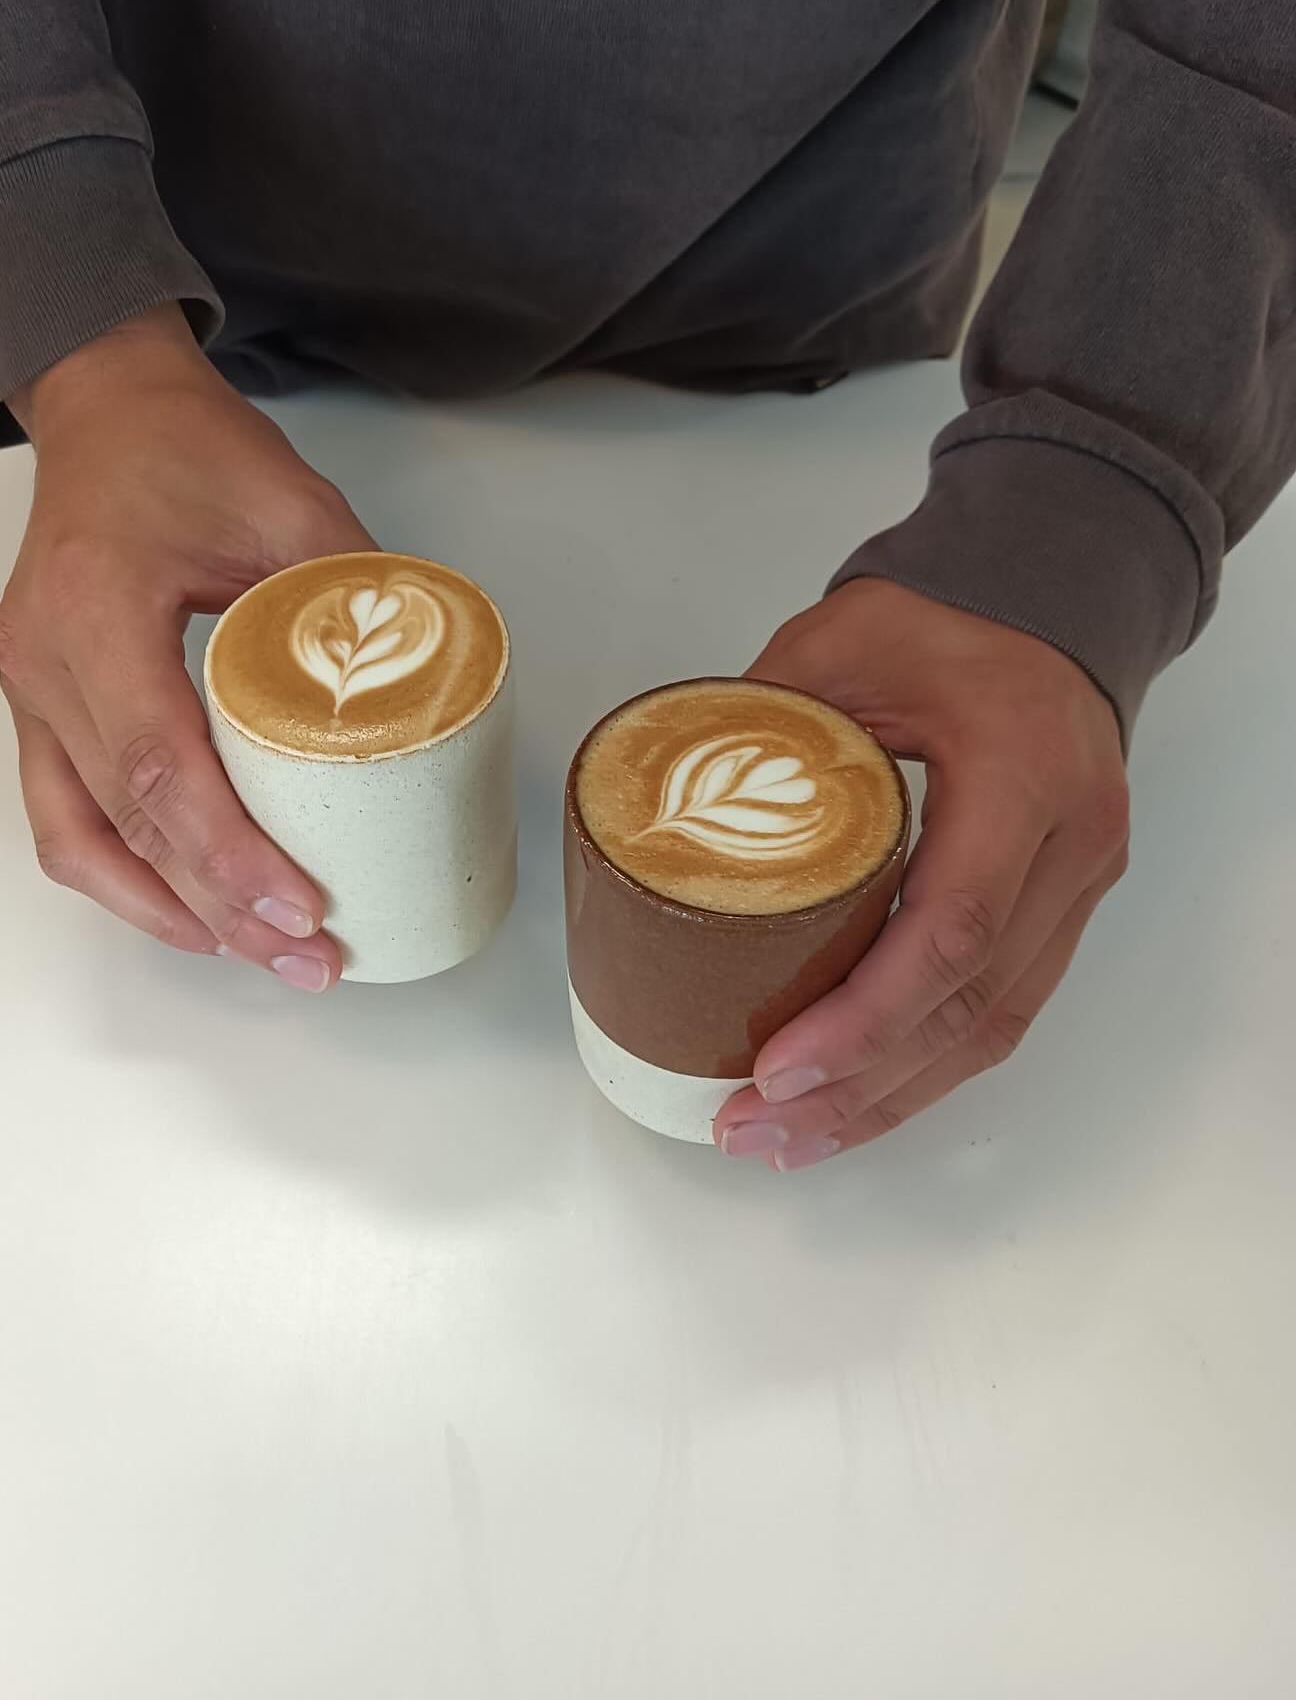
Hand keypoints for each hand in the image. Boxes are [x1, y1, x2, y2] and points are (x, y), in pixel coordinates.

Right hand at [0, 303, 375, 987]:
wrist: (107, 409)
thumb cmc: (188, 445)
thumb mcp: (293, 504)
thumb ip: (353, 598)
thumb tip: (425, 695)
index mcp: (98, 606)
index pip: (162, 766)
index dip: (230, 855)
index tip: (302, 910)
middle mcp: (45, 661)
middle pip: (127, 823)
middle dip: (221, 908)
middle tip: (310, 960)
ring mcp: (31, 690)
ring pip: (81, 839)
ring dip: (170, 912)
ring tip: (262, 955)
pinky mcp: (41, 707)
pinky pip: (66, 817)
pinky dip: (127, 877)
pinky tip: (193, 911)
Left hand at [715, 577, 1128, 1168]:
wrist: (1048, 598)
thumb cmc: (946, 616)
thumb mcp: (840, 648)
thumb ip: (760, 728)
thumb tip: (665, 818)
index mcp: (1023, 774)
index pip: (952, 928)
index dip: (864, 1017)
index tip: (776, 1069)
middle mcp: (1070, 845)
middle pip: (974, 1006)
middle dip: (861, 1088)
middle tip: (755, 1129)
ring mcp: (1076, 884)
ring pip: (993, 1027)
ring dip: (891, 1098)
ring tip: (791, 1142)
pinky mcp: (1060, 907)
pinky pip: (1001, 1007)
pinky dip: (925, 1064)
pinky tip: (859, 1101)